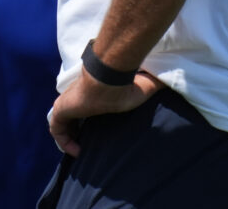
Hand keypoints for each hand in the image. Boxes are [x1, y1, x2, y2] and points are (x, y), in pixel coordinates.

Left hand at [49, 70, 164, 155]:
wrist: (111, 76)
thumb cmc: (127, 82)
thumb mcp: (144, 87)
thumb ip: (154, 84)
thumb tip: (171, 83)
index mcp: (95, 92)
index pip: (87, 107)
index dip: (89, 121)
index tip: (98, 134)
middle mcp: (79, 97)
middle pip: (72, 116)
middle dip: (77, 131)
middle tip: (87, 147)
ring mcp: (68, 102)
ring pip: (63, 123)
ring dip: (70, 138)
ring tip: (82, 152)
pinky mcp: (61, 109)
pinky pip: (56, 129)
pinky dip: (63, 141)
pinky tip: (76, 152)